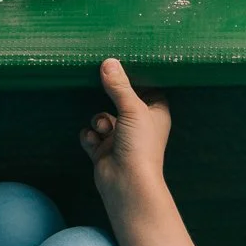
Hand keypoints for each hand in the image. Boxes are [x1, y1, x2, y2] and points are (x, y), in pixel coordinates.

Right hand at [79, 58, 170, 198]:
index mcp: (155, 113)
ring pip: (101, 116)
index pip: (148, 89)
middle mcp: (139, 124)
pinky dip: (90, 136)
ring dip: (98, 119)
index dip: (135, 78)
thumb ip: (119, 86)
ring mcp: (120, 137)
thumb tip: (109, 62)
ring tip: (104, 127)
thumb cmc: (140, 146)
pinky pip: (90, 134)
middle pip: (121, 100)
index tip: (120, 64)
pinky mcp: (104, 149)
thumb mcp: (132, 109)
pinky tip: (95, 141)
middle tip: (99, 81)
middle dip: (109, 95)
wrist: (127, 183)